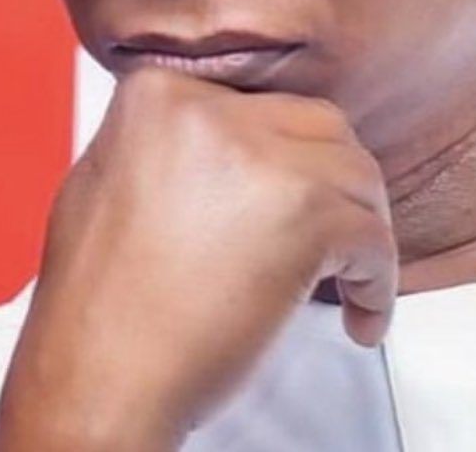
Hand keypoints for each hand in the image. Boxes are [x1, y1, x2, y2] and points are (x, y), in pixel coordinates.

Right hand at [0, 66, 396, 450]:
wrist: (99, 381)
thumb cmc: (98, 306)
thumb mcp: (102, 180)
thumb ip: (164, 140)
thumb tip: (225, 133)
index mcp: (160, 94)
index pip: (255, 102)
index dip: (280, 155)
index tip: (287, 194)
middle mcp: (213, 111)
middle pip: (314, 125)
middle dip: (330, 180)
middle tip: (329, 230)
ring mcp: (266, 159)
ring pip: (355, 172)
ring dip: (360, 225)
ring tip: (346, 276)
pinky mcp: (310, 214)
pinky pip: (373, 235)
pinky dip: (377, 279)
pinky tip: (360, 311)